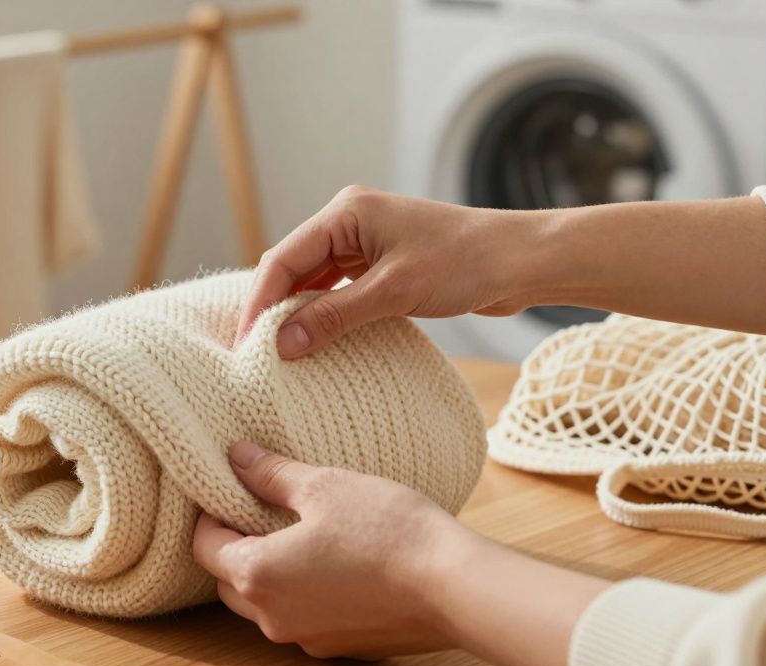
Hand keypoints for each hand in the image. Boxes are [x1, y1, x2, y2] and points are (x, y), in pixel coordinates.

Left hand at [194, 441, 609, 665]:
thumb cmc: (387, 530)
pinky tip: (332, 561)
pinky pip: (302, 617)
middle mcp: (271, 617)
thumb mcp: (324, 486)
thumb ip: (271, 474)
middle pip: (228, 580)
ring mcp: (306, 638)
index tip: (226, 488)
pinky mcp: (338, 647)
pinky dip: (302, 591)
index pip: (205, 546)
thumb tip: (237, 456)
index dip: (209, 514)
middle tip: (257, 507)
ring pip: (264, 603)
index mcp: (256, 575)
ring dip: (268, 571)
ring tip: (297, 531)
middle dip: (234, 545)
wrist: (452, 585)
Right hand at [236, 185, 536, 357]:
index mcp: (346, 212)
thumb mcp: (393, 292)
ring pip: (314, 281)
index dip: (259, 302)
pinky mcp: (382, 265)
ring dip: (298, 313)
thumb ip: (334, 316)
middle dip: (272, 308)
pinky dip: (325, 314)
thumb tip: (281, 343)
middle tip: (253, 353)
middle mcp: (350, 222)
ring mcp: (366, 243)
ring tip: (277, 352)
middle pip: (293, 268)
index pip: (283, 258)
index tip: (244, 343)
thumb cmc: (465, 263)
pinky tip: (315, 341)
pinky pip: (338, 290)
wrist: (521, 261)